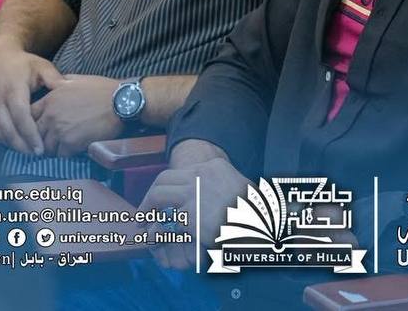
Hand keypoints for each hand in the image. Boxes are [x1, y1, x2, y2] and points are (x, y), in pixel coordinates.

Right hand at [0, 40, 65, 155]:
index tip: (41, 148)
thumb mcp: (41, 66)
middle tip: (37, 155)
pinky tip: (14, 145)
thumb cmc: (22, 63)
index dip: (30, 135)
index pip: (21, 117)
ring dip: (13, 145)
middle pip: (8, 130)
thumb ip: (54, 78)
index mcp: (13, 89)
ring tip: (28, 152)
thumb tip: (69, 90)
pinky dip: (2, 141)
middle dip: (22, 146)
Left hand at [30, 74, 123, 157]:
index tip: (40, 126)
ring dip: (53, 148)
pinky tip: (74, 148)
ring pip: (46, 147)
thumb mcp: (76, 80)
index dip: (33, 121)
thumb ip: (60, 84)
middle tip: (50, 140)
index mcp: (50, 99)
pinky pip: (61, 154)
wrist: (120, 102)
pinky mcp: (71, 143)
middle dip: (41, 137)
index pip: (29, 115)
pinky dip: (66, 153)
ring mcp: (59, 130)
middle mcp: (51, 115)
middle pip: (35, 134)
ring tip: (63, 146)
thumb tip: (53, 85)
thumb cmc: (101, 89)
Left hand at [140, 155, 249, 270]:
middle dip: (150, 194)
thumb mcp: (240, 192)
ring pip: (158, 194)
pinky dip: (158, 231)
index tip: (161, 200)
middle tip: (143, 212)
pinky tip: (157, 239)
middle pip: (164, 178)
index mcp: (215, 168)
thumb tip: (207, 201)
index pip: (182, 172)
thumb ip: (220, 190)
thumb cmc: (257, 214)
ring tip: (142, 223)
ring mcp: (194, 193)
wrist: (265, 225)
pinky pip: (166, 221)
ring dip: (146, 208)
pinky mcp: (190, 215)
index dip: (168, 187)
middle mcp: (201, 175)